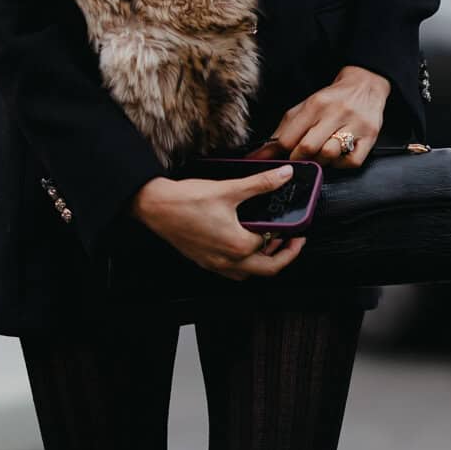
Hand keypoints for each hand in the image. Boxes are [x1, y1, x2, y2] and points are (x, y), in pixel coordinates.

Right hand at [128, 166, 308, 280]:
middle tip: (292, 243)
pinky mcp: (204, 261)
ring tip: (269, 242)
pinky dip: (244, 263)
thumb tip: (284, 175)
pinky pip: (231, 270)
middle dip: (284, 256)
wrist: (155, 206)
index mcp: (238, 245)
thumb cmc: (187, 200)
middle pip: (267, 270)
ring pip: (248, 273)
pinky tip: (242, 246)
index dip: (287, 235)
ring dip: (263, 262)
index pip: (272, 246)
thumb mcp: (229, 189)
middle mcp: (228, 260)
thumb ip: (261, 183)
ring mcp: (214, 264)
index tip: (295, 227)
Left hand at [256, 66, 390, 167]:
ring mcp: (355, 124)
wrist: (365, 84)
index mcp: (316, 104)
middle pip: (308, 147)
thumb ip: (284, 129)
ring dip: (320, 162)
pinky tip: (337, 158)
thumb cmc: (331, 99)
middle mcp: (336, 112)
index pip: (289, 137)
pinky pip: (351, 162)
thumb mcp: (305, 106)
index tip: (277, 159)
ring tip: (319, 156)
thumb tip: (261, 153)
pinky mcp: (370, 137)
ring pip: (329, 155)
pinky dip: (341, 165)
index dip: (279, 153)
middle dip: (298, 159)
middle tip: (298, 160)